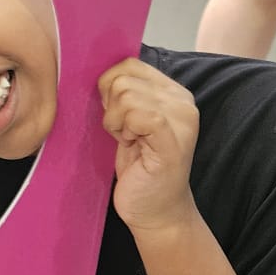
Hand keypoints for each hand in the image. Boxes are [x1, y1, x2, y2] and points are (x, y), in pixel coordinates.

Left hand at [99, 57, 199, 238]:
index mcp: (173, 92)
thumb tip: (93, 69)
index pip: (128, 64)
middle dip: (110, 107)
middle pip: (122, 77)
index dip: (109, 87)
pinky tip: (131, 145)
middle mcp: (183, 100)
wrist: (155, 210)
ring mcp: (181, 119)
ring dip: (115, 121)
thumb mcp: (127, 122)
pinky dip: (122, 129)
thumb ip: (122, 94)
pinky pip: (136, 114)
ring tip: (129, 140)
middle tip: (124, 132)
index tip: (116, 115)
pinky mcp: (173, 138)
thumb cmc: (139, 169)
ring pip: (125, 94)